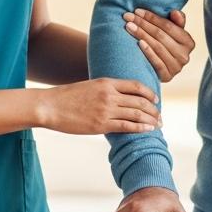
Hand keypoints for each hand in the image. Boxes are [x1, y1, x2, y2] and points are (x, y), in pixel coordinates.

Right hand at [36, 78, 159, 134]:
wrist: (50, 106)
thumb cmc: (67, 97)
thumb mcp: (90, 86)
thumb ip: (105, 90)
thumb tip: (119, 97)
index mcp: (107, 82)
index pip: (136, 85)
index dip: (149, 93)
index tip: (156, 99)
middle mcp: (109, 95)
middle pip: (140, 100)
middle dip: (153, 109)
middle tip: (160, 116)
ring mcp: (106, 110)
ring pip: (136, 114)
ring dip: (150, 120)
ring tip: (158, 124)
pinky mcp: (101, 124)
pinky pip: (126, 126)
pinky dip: (140, 128)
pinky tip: (147, 130)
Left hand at [124, 8, 195, 82]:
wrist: (158, 70)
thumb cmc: (164, 46)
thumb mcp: (172, 33)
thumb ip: (176, 21)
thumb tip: (174, 12)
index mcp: (189, 42)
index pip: (169, 26)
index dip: (152, 17)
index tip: (137, 11)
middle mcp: (185, 55)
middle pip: (161, 36)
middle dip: (143, 24)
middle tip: (128, 17)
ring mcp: (177, 67)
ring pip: (157, 47)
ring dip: (141, 34)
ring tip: (129, 26)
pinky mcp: (168, 77)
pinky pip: (157, 62)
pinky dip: (148, 51)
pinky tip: (138, 42)